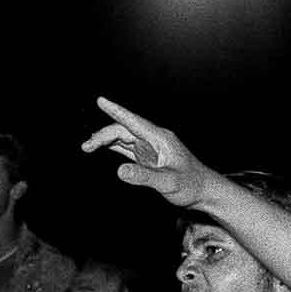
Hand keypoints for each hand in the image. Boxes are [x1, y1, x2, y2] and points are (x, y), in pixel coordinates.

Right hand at [82, 98, 216, 209]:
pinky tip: (102, 148)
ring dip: (106, 140)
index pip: (133, 121)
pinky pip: (127, 147)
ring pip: (124, 137)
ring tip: (87, 147)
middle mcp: (154, 139)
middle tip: (86, 147)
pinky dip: (113, 147)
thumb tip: (119, 170)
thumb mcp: (168, 183)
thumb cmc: (191, 185)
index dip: (116, 110)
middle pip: (124, 130)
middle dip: (103, 135)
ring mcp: (151, 147)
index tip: (100, 100)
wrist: (204, 191)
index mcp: (160, 138)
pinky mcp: (149, 156)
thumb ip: (144, 177)